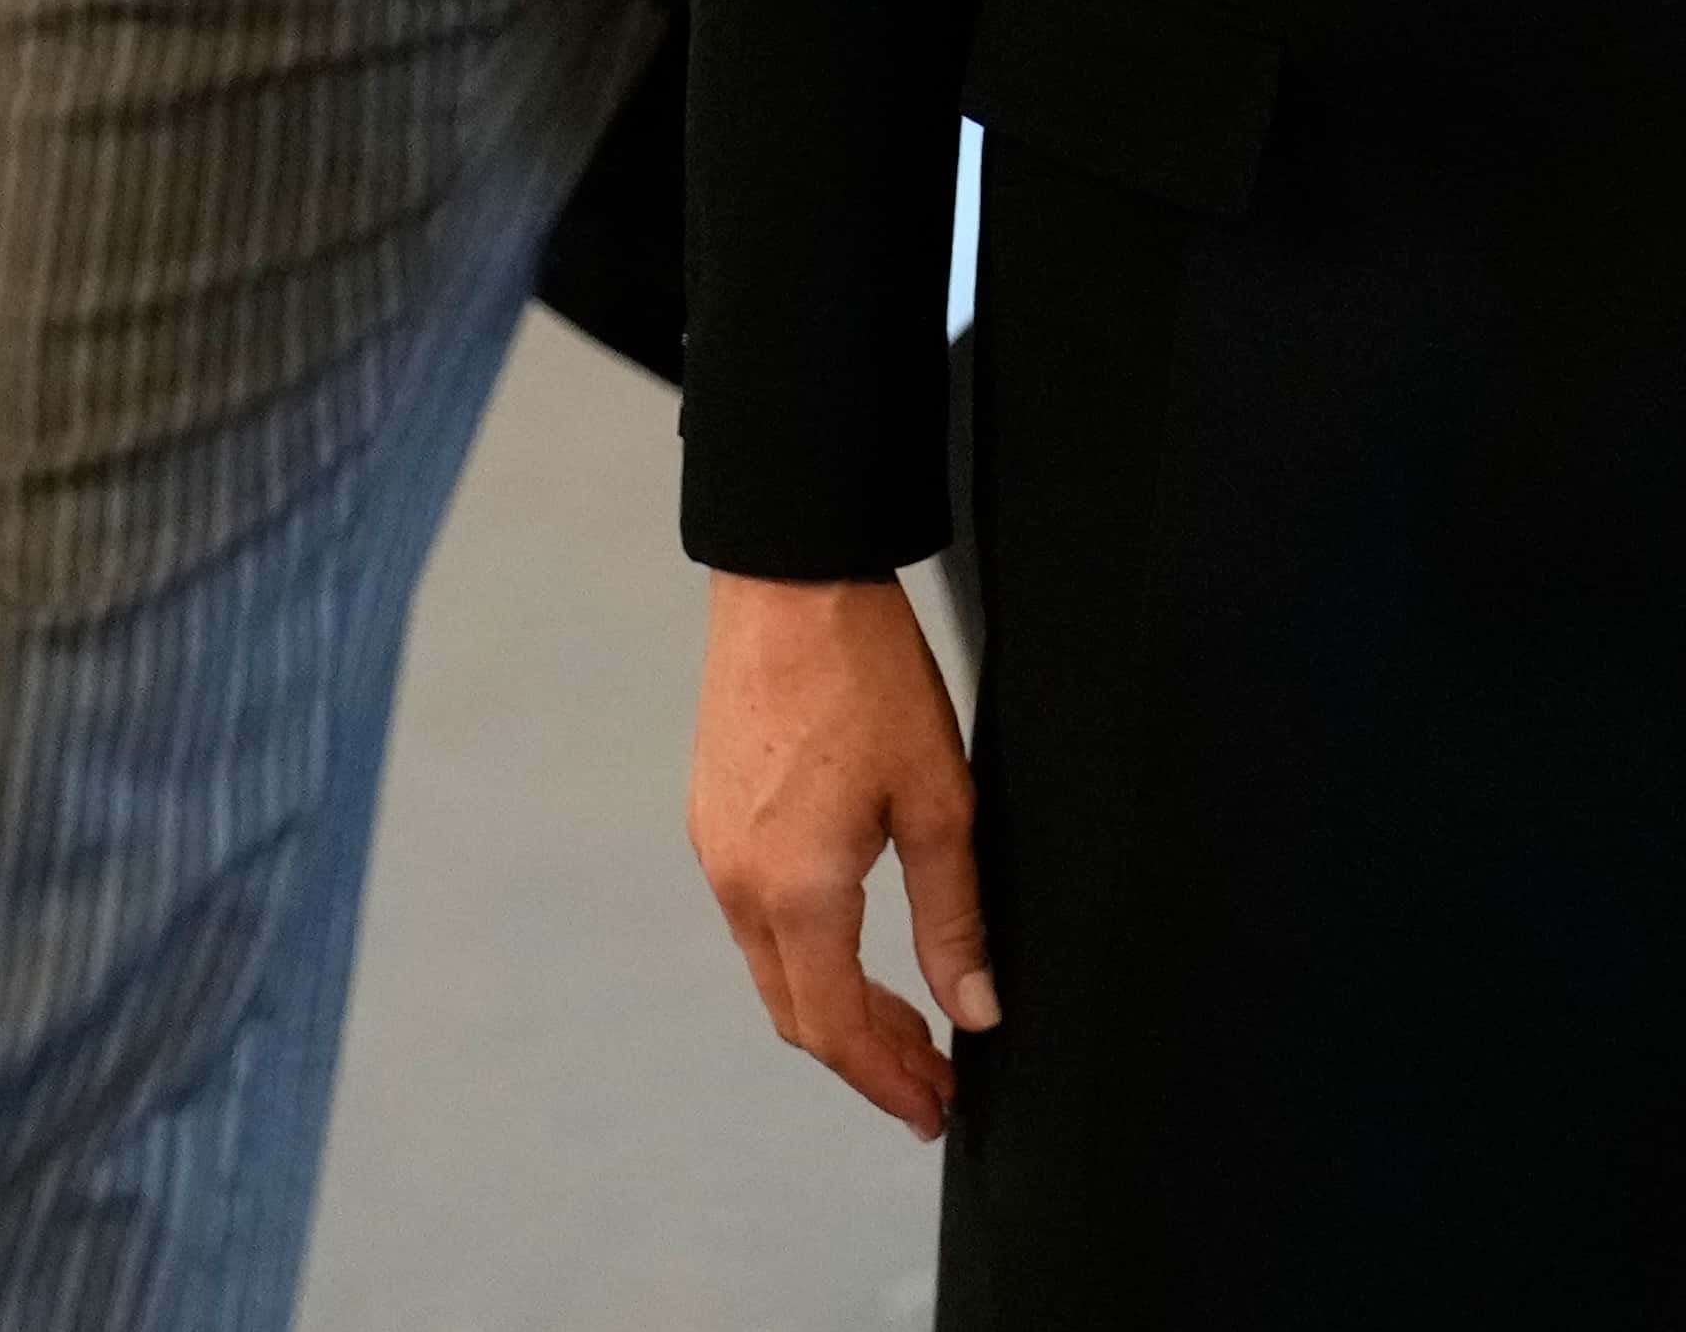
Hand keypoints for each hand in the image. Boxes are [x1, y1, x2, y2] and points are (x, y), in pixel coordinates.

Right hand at [689, 571, 994, 1139]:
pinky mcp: (712, 814)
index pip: (837, 1029)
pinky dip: (805, 953)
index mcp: (796, 889)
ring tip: (903, 1019)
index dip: (888, 1080)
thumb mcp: (936, 798)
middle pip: (798, 1013)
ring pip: (773, 968)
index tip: (935, 1110)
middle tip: (930, 1079)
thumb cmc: (867, 673)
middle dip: (865, 1057)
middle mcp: (739, 883)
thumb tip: (974, 1008)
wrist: (790, 576)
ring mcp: (715, 848)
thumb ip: (951, 916)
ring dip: (834, 1006)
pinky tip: (851, 943)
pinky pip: (754, 918)